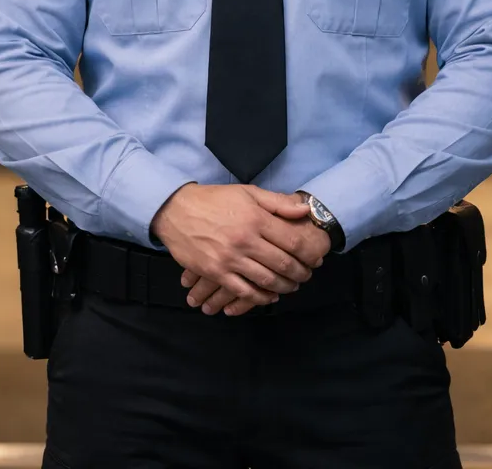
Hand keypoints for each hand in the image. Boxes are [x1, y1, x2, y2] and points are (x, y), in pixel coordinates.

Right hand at [150, 184, 323, 312]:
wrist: (176, 210)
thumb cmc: (215, 200)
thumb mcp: (247, 193)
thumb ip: (277, 203)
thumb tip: (305, 210)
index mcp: (256, 219)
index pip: (292, 242)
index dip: (308, 255)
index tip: (315, 260)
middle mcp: (245, 240)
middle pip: (283, 264)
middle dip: (300, 274)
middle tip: (306, 276)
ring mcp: (230, 259)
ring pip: (266, 280)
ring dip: (284, 287)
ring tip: (291, 287)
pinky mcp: (216, 272)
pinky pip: (244, 291)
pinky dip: (260, 298)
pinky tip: (269, 297)